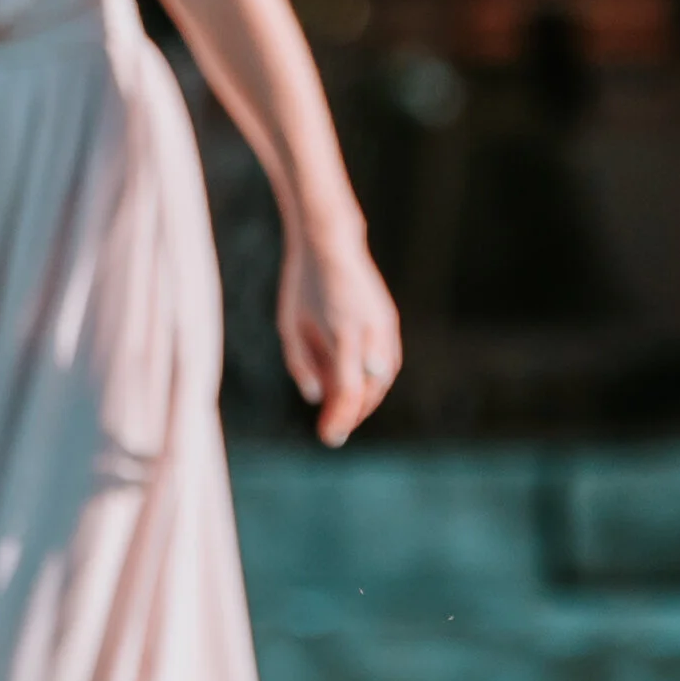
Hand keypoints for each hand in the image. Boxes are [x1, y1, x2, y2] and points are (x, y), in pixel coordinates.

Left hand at [279, 228, 401, 447]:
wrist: (329, 242)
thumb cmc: (302, 285)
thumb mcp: (290, 325)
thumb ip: (302, 364)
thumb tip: (317, 398)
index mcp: (343, 333)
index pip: (348, 390)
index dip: (340, 418)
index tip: (328, 437)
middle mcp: (370, 332)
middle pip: (370, 389)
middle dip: (353, 414)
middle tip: (333, 432)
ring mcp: (384, 325)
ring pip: (383, 378)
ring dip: (367, 400)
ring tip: (345, 414)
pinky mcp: (389, 320)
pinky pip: (389, 361)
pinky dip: (377, 381)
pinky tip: (360, 389)